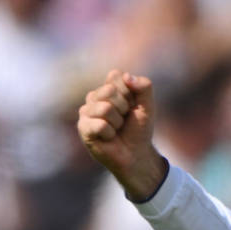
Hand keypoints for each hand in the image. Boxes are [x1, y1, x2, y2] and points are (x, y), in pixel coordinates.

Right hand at [77, 69, 165, 200]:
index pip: (116, 76)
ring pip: (105, 108)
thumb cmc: (139, 129)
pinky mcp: (83, 128)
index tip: (132, 105)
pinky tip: (108, 137)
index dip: (130, 92)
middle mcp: (94, 97)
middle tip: (124, 119)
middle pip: (109, 90)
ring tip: (116, 129)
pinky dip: (110, 133)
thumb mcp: (147, 106)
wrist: (136, 153)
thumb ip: (144, 87)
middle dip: (124, 107)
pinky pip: (100, 124)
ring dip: (118, 122)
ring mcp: (86, 112)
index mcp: (108, 88)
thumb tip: (127, 76)